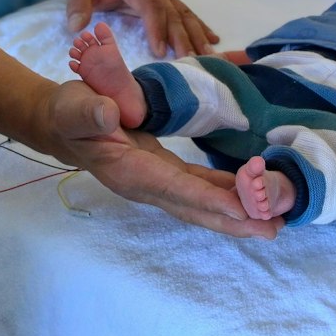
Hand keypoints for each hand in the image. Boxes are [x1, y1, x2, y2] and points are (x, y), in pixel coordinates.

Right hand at [36, 81, 279, 237]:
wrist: (63, 123)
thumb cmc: (69, 112)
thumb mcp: (74, 106)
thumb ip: (90, 111)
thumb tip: (110, 114)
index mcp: (127, 170)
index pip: (173, 187)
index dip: (207, 199)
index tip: (242, 209)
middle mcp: (145, 184)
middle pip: (194, 208)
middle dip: (233, 220)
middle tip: (272, 229)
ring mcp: (155, 181)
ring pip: (199, 202)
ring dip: (235, 213)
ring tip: (272, 221)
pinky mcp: (163, 172)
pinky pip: (198, 187)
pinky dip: (224, 192)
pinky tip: (249, 195)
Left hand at [65, 0, 217, 56]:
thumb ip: (76, 5)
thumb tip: (76, 26)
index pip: (150, 6)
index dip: (156, 28)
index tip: (160, 51)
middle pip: (172, 14)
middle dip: (182, 38)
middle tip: (189, 61)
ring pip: (185, 15)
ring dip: (197, 35)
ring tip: (208, 56)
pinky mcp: (171, 1)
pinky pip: (189, 15)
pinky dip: (201, 28)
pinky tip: (214, 41)